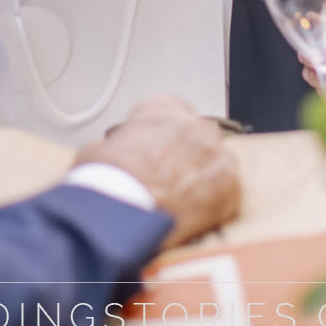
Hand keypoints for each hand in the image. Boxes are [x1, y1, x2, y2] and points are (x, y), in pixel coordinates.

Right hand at [78, 95, 239, 248]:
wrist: (120, 217)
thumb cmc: (107, 185)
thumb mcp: (96, 150)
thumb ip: (116, 143)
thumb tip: (112, 155)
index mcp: (160, 108)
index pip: (172, 107)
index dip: (164, 130)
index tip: (161, 144)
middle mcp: (190, 124)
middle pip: (197, 133)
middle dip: (186, 152)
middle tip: (169, 175)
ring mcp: (213, 152)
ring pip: (215, 158)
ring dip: (203, 174)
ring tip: (182, 197)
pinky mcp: (228, 183)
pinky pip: (229, 186)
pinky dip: (217, 198)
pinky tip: (196, 210)